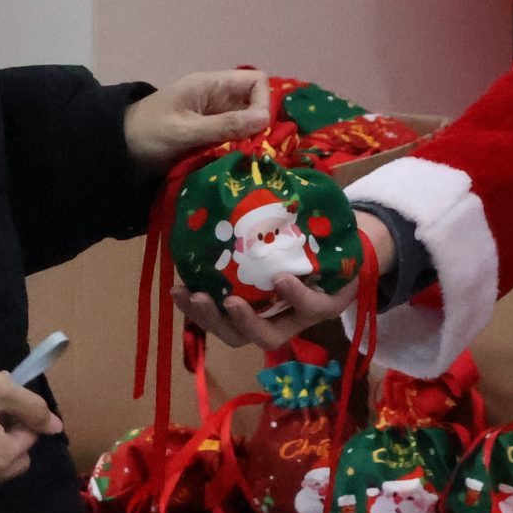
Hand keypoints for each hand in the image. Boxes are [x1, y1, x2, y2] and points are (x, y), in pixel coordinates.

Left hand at [125, 70, 271, 174]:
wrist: (116, 149)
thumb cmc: (148, 133)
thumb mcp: (186, 130)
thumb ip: (224, 125)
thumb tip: (266, 118)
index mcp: (211, 85)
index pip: (255, 81)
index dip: (264, 101)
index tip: (259, 129)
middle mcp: (216, 99)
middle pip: (253, 105)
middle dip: (259, 127)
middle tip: (258, 152)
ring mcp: (212, 118)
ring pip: (245, 125)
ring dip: (248, 143)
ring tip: (250, 164)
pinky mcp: (207, 137)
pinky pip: (232, 140)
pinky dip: (237, 152)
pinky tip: (237, 168)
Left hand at [173, 212, 394, 350]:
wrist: (325, 264)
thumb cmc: (328, 247)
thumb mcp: (333, 239)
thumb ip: (320, 221)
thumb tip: (292, 177)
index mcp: (319, 302)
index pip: (313, 306)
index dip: (298, 297)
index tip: (281, 277)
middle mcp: (291, 319)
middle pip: (267, 335)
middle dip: (244, 321)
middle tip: (228, 301)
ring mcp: (263, 320)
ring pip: (236, 335)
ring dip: (211, 318)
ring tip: (191, 294)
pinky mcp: (239, 315)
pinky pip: (218, 319)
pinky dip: (196, 308)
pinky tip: (179, 288)